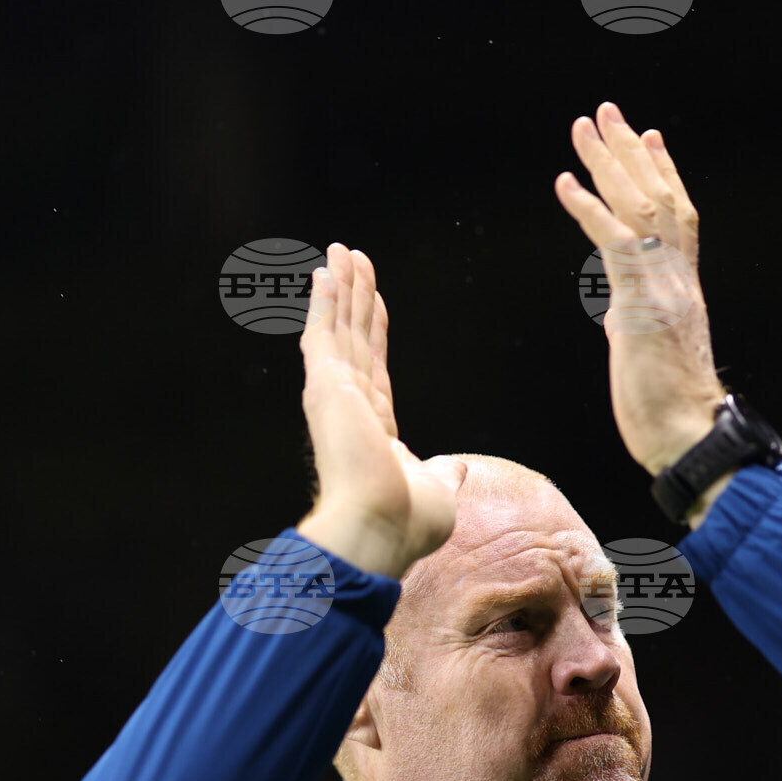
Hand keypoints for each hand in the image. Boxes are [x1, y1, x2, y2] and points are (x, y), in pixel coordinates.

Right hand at [296, 242, 465, 579]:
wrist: (382, 530)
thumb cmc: (407, 522)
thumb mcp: (438, 490)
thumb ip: (443, 473)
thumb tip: (455, 469)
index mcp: (375, 428)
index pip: (374, 365)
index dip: (373, 329)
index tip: (373, 299)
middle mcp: (352, 406)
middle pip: (354, 338)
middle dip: (354, 297)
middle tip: (351, 257)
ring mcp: (336, 394)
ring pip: (340, 327)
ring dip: (341, 287)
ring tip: (342, 250)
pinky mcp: (327, 386)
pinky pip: (325, 333)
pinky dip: (325, 302)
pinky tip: (326, 272)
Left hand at [555, 102, 727, 477]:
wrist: (689, 437)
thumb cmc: (672, 412)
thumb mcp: (652, 353)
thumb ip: (640, 320)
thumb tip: (623, 310)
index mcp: (683, 288)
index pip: (678, 217)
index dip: (664, 174)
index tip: (650, 137)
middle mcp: (678, 278)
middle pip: (659, 197)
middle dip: (631, 152)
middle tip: (608, 112)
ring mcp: (662, 287)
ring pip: (640, 207)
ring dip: (610, 163)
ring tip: (586, 126)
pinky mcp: (641, 303)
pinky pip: (613, 243)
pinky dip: (588, 209)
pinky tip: (566, 182)